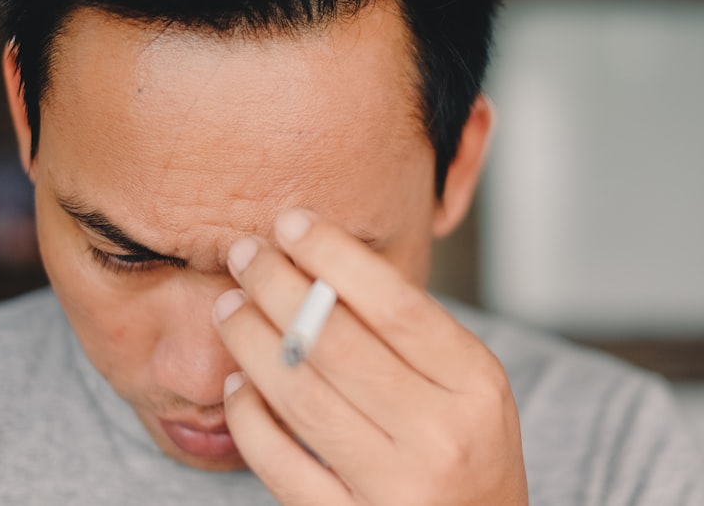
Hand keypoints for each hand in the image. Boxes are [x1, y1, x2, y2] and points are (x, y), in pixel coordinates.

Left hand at [212, 208, 528, 504]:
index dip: (334, 257)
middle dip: (278, 287)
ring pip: (300, 397)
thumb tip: (323, 269)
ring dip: (252, 341)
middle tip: (245, 254)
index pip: (395, 305)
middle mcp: (439, 435)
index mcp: (474, 386)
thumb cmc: (469, 449)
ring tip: (229, 306)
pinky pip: (280, 464)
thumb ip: (414, 335)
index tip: (292, 224)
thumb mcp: (469, 385)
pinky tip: (237, 385)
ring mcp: (394, 487)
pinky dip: (249, 418)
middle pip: (337, 343)